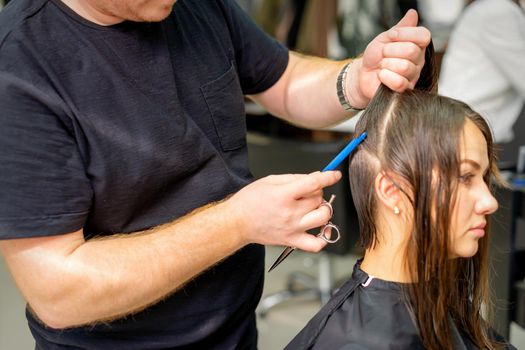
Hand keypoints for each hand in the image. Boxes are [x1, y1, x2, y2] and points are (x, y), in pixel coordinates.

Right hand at [227, 171, 341, 251]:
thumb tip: (315, 177)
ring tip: (312, 207)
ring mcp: (293, 228)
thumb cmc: (249, 201)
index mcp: (283, 195)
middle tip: (306, 193)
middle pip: (319, 199)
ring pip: (323, 218)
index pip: (314, 184)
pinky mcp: (292, 240)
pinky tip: (321, 229)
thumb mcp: (270, 180)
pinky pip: (317, 244)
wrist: (237, 223)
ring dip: (323, 210)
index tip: (335, 175)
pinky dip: (324, 237)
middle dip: (317, 192)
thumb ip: (294, 178)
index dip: (328, 177)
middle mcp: (290, 213)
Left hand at [347, 9, 431, 107]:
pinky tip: (381, 76)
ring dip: (387, 64)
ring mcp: (413, 76)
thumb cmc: (375, 57)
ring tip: (382, 66)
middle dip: (390, 50)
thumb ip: (400, 28)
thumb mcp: (385, 38)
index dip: (405, 34)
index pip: (424, 35)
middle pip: (412, 50)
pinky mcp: (404, 90)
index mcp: (416, 45)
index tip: (390, 36)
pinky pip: (399, 82)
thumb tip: (413, 13)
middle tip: (383, 55)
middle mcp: (418, 61)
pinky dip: (386, 77)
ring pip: (405, 67)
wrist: (363, 74)